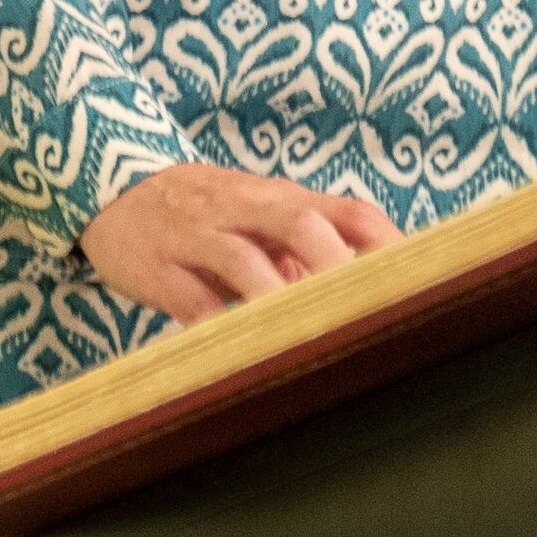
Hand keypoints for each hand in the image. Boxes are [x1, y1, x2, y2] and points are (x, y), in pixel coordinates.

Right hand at [81, 163, 398, 322]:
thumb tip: (371, 296)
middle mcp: (245, 210)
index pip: (347, 210)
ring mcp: (199, 237)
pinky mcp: (159, 268)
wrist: (113, 182)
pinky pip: (189, 300)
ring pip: (243, 260)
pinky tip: (238, 353)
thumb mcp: (261, 215)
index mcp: (282, 198)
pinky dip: (215, 327)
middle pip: (300, 222)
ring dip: (275, 296)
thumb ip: (311, 250)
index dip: (386, 242)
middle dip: (335, 262)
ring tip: (305, 334)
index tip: (423, 280)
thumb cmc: (207, 211)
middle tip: (367, 305)